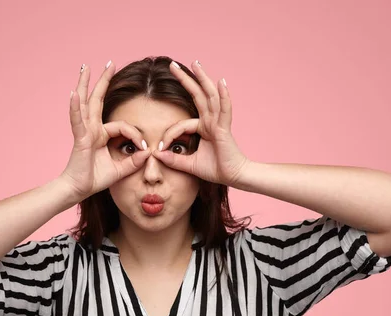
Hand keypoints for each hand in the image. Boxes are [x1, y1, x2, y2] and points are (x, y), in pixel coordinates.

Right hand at [59, 61, 150, 200]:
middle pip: (98, 100)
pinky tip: (74, 93)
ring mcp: (84, 131)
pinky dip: (75, 107)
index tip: (145, 149)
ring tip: (85, 67)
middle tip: (109, 63)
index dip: (136, 136)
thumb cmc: (95, 180)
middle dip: (104, 81)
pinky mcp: (79, 138)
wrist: (78, 190)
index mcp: (101, 135)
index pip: (123, 126)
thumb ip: (134, 161)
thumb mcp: (121, 170)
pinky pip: (77, 120)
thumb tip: (149, 153)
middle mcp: (92, 129)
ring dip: (85, 83)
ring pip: (85, 103)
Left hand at [152, 60, 249, 186]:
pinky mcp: (224, 128)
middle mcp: (211, 121)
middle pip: (197, 95)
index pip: (181, 124)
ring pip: (210, 96)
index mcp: (203, 128)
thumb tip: (156, 155)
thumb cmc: (215, 170)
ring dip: (203, 79)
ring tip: (195, 63)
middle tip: (173, 65)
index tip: (159, 149)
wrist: (233, 177)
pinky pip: (224, 109)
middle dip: (185, 79)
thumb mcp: (189, 164)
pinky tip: (221, 82)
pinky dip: (223, 95)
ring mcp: (218, 122)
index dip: (168, 135)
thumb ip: (173, 160)